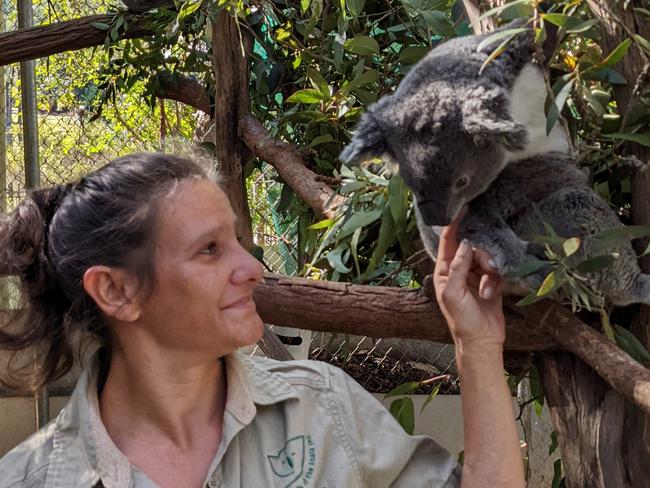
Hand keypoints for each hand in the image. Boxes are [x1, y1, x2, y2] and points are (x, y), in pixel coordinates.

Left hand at [433, 213, 504, 349]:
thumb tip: (465, 244)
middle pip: (471, 248)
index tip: (461, 210)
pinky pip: (495, 270)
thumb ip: (458, 267)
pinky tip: (491, 294)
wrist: (481, 341)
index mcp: (443, 272)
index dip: (453, 227)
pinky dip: (494, 281)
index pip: (447, 243)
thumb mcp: (453, 293)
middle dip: (480, 256)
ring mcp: (474, 276)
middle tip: (486, 267)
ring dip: (489, 273)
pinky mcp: (490, 283)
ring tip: (486, 290)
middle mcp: (458, 271)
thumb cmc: (462, 320)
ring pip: (486, 258)